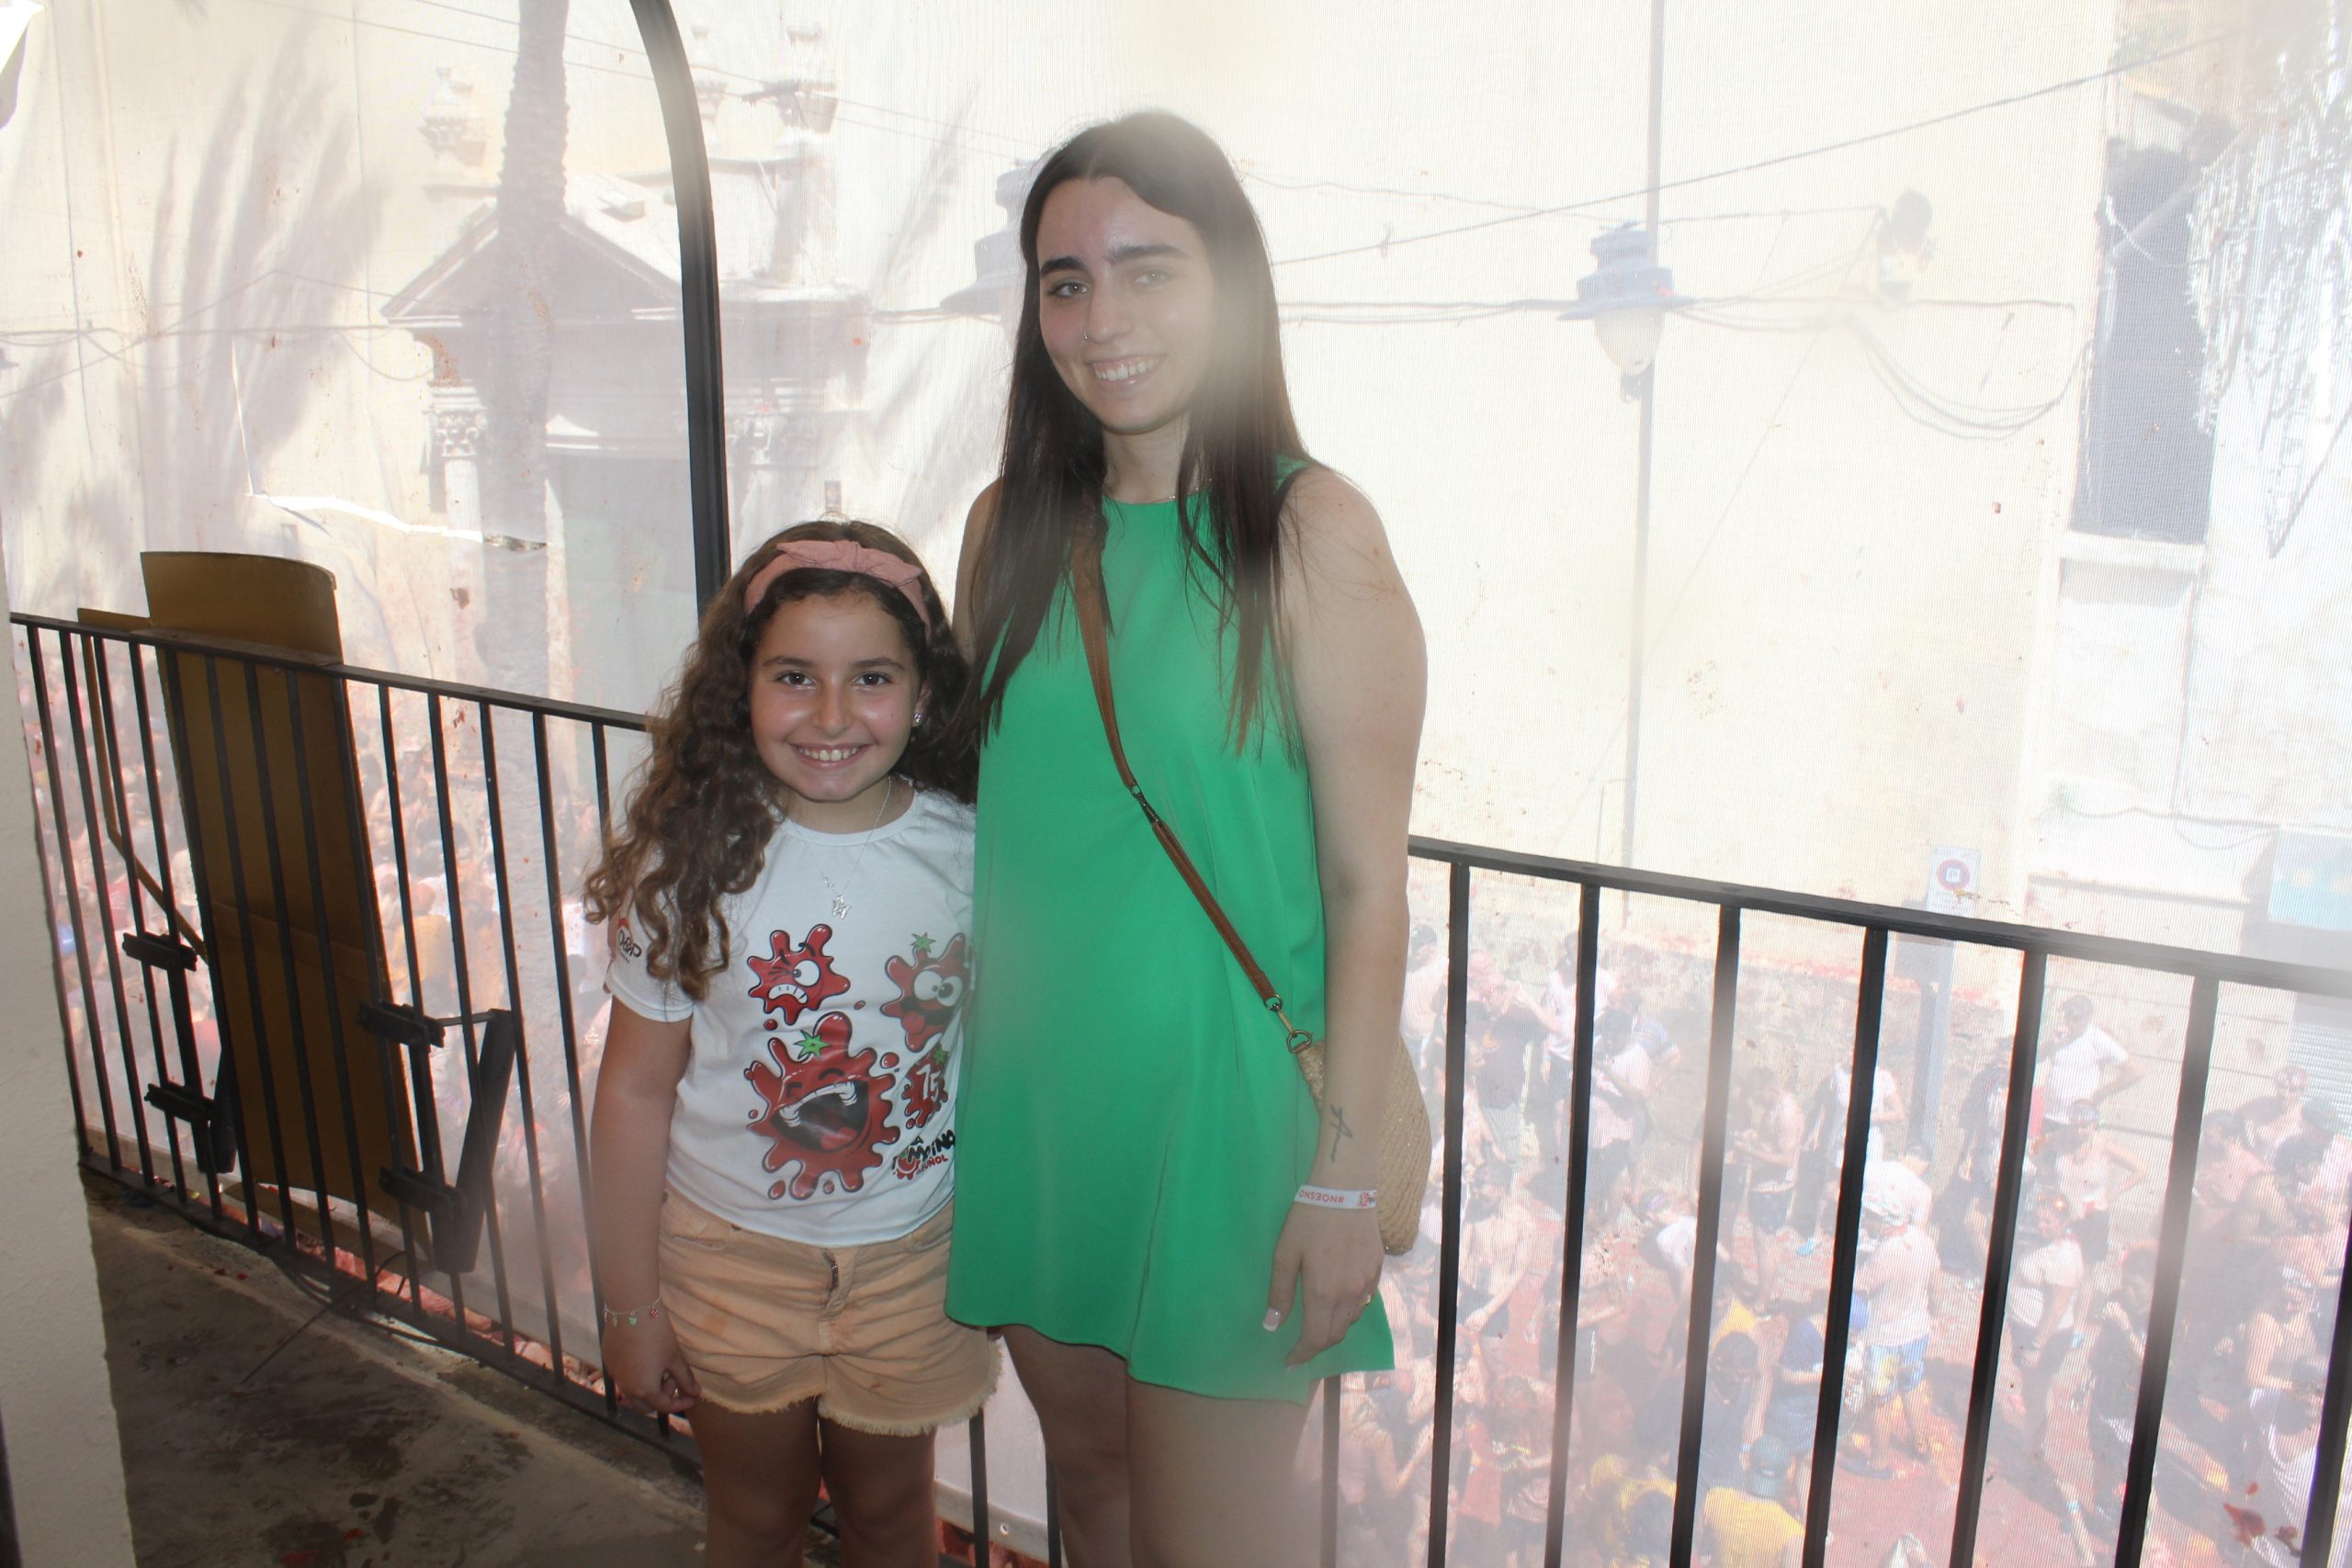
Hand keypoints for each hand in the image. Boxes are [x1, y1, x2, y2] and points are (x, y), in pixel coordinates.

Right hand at [603, 1316, 700, 1416]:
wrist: (631, 1310)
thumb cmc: (657, 1334)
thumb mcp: (674, 1357)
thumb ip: (685, 1378)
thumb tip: (695, 1392)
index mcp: (645, 1390)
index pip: (665, 1406)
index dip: (681, 1404)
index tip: (693, 1397)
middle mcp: (626, 1388)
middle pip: (645, 1406)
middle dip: (661, 1398)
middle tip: (673, 1380)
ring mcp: (615, 1375)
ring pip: (632, 1392)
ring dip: (647, 1388)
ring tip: (660, 1367)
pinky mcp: (608, 1362)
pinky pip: (623, 1378)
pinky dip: (636, 1376)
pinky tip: (645, 1359)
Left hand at [1266, 1202, 1383, 1367]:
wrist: (1346, 1189)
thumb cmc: (1309, 1219)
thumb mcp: (1285, 1253)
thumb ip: (1279, 1293)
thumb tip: (1272, 1326)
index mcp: (1323, 1293)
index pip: (1315, 1339)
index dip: (1302, 1354)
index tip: (1289, 1361)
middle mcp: (1349, 1295)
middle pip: (1336, 1335)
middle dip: (1317, 1345)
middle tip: (1301, 1345)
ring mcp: (1367, 1283)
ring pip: (1351, 1320)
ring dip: (1334, 1327)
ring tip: (1318, 1321)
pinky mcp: (1377, 1270)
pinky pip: (1363, 1302)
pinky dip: (1349, 1310)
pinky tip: (1338, 1299)